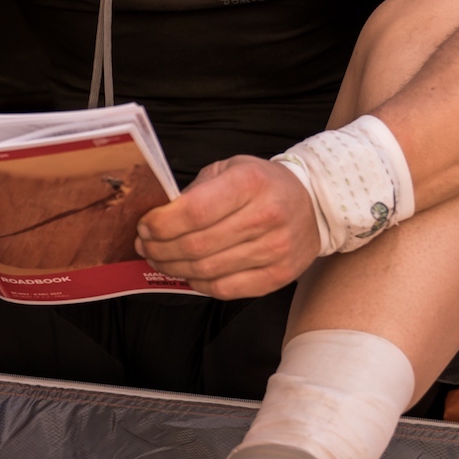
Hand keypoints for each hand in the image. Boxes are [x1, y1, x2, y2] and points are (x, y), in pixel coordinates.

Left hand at [134, 156, 321, 298]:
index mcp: (250, 183)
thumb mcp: (230, 169)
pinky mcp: (278, 276)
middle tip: (145, 245)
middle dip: (159, 248)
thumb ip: (195, 191)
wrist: (314, 204)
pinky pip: (224, 289)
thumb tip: (157, 218)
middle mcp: (266, 216)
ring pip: (206, 270)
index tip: (145, 226)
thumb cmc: (262, 185)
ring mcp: (275, 250)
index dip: (160, 224)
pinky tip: (188, 273)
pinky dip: (198, 284)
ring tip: (160, 258)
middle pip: (196, 245)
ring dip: (173, 267)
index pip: (194, 211)